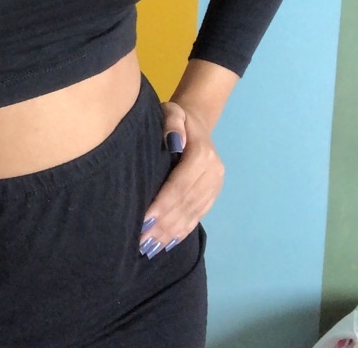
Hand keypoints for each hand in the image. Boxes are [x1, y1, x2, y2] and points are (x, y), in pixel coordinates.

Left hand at [138, 99, 224, 258]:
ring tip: (150, 247)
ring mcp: (215, 185)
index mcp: (202, 153)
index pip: (181, 184)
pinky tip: (167, 243)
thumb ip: (171, 123)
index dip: (164, 203)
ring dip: (171, 232)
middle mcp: (213, 172)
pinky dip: (182, 231)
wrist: (197, 121)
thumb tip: (173, 142)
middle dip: (164, 224)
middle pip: (186, 203)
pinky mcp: (213, 194)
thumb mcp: (172, 110)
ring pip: (192, 213)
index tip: (145, 220)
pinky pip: (198, 215)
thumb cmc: (176, 117)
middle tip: (142, 240)